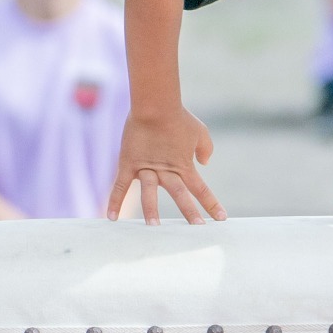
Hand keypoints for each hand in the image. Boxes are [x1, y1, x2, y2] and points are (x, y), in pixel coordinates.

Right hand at [108, 105, 224, 225]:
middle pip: (180, 195)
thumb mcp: (199, 131)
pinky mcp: (129, 164)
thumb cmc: (178, 116)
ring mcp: (147, 169)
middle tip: (197, 227)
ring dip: (152, 210)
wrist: (155, 104)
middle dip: (189, 211)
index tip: (222, 218)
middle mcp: (167, 171)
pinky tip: (111, 218)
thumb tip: (205, 163)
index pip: (201, 189)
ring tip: (154, 227)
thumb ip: (205, 148)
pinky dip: (115, 200)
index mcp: (184, 166)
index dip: (211, 204)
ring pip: (150, 194)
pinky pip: (121, 185)